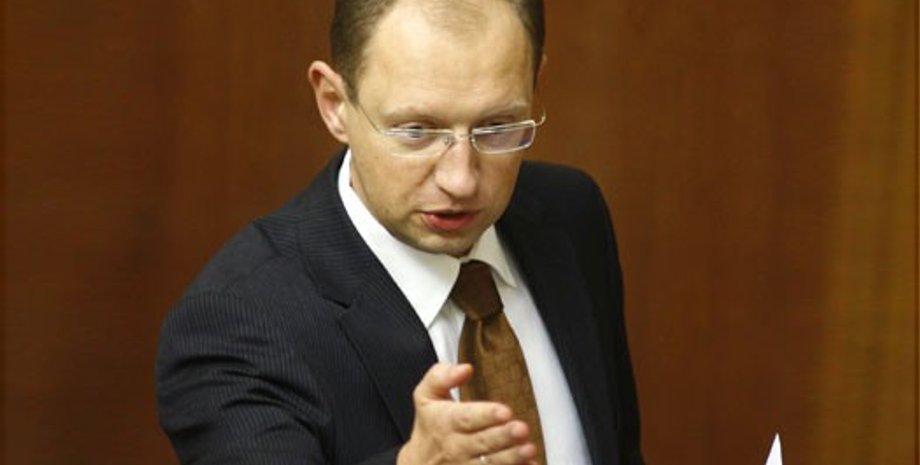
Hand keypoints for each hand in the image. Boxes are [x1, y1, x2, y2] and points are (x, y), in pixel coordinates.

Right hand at [397, 363, 537, 464]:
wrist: (419, 463)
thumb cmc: (430, 425)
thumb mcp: (426, 395)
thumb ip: (441, 376)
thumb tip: (464, 368)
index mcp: (445, 421)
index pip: (466, 418)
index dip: (486, 415)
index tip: (504, 411)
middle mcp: (456, 446)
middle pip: (482, 442)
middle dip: (503, 436)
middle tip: (521, 429)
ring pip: (490, 463)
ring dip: (512, 457)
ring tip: (529, 449)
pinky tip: (529, 464)